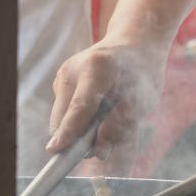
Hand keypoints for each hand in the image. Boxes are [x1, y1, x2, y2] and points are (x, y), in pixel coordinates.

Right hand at [46, 38, 166, 169]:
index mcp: (98, 68)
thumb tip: (97, 152)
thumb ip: (119, 127)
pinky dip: (76, 119)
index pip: (80, 106)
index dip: (69, 131)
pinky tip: (96, 108)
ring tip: (103, 121)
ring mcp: (63, 73)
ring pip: (60, 117)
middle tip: (100, 148)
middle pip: (63, 116)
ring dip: (76, 129)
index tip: (54, 150)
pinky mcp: (59, 80)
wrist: (134, 43)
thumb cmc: (141, 74)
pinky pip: (63, 111)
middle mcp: (74, 68)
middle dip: (75, 139)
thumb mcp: (140, 103)